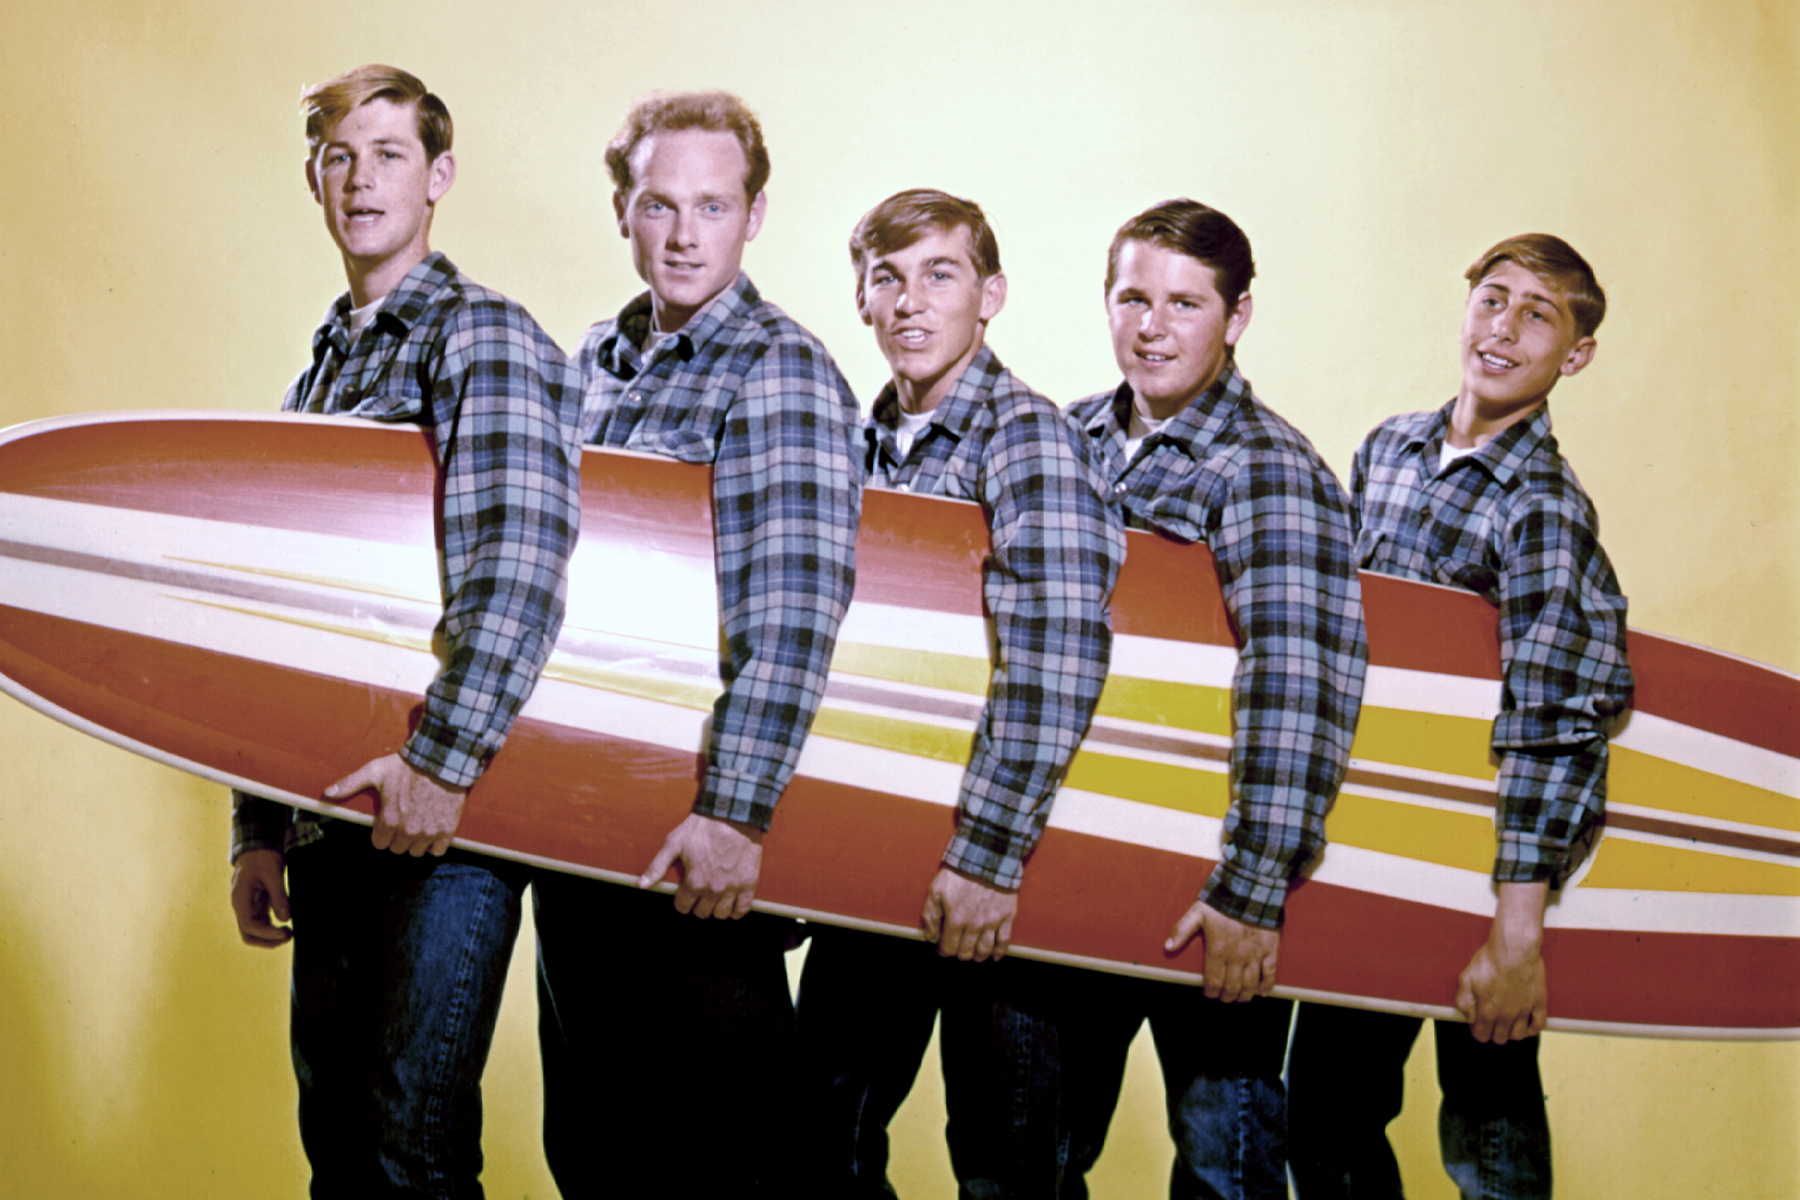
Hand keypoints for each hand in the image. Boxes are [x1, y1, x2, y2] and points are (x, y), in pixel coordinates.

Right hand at [231, 849, 291, 947]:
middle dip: (267, 941)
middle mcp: (240, 906)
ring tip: (289, 933)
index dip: (267, 933)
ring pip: (253, 932)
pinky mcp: (255, 906)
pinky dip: (271, 929)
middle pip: (248, 934)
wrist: (257, 848)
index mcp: (240, 898)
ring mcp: (247, 907)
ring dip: (270, 937)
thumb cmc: (262, 858)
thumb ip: (279, 895)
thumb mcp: (273, 873)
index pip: (249, 925)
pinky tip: (285, 927)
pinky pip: (260, 924)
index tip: (285, 932)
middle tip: (288, 936)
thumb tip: (285, 918)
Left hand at [325, 753, 468, 856]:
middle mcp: (408, 830)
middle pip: (398, 849)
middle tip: (403, 823)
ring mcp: (428, 832)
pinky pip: (438, 850)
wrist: (440, 759)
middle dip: (398, 838)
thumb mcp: (375, 771)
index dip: (382, 834)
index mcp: (389, 820)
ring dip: (416, 842)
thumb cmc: (406, 766)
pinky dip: (435, 845)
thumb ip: (350, 784)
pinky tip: (433, 833)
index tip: (388, 824)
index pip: (380, 843)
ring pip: (416, 852)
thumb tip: (327, 793)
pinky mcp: (446, 830)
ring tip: (418, 828)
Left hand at [638, 813, 763, 918]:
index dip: (682, 901)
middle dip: (698, 905)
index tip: (684, 894)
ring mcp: (732, 888)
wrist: (732, 815)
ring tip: (715, 900)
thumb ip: (657, 866)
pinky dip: (736, 911)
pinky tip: (732, 906)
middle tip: (700, 895)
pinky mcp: (749, 883)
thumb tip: (641, 885)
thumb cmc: (701, 827)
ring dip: (716, 909)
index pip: (683, 906)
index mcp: (694, 882)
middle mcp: (713, 889)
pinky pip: (742, 909)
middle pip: (702, 912)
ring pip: (721, 914)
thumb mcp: (674, 843)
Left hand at [920, 867, 1017, 961]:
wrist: (985, 857)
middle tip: (957, 948)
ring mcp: (992, 922)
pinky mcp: (1006, 916)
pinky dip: (999, 952)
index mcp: (956, 920)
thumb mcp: (936, 890)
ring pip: (984, 950)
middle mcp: (974, 925)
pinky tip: (994, 956)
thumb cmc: (958, 873)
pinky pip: (1004, 941)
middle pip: (966, 952)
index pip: (949, 948)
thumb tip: (930, 936)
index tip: (942, 948)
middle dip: (960, 954)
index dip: (944, 951)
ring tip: (974, 954)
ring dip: (978, 956)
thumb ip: (930, 915)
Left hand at [1166, 898, 1278, 1002]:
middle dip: (1227, 996)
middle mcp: (1236, 957)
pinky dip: (1267, 985)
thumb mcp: (1197, 913)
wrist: (1251, 890)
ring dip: (1244, 995)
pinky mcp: (1270, 950)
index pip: (1213, 981)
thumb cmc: (1222, 902)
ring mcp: (1255, 955)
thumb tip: (1168, 947)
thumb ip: (1182, 930)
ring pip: (1250, 984)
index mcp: (1218, 950)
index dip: (1211, 992)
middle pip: (1232, 987)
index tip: (1210, 993)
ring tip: (1240, 998)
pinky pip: (1270, 973)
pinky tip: (1262, 992)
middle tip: (1224, 997)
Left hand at [1456, 882, 1548, 1042]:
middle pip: (1500, 1038)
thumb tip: (1468, 1018)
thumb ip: (1464, 1001)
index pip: (1481, 1035)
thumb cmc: (1488, 960)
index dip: (1478, 1031)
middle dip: (1494, 1033)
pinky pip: (1539, 1026)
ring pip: (1518, 1035)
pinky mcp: (1539, 1003)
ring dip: (1511, 1032)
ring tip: (1508, 1023)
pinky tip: (1526, 1023)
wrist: (1514, 948)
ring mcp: (1524, 1010)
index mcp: (1487, 1010)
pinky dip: (1532, 1029)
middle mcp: (1506, 1015)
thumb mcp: (1466, 977)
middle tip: (1492, 1022)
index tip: (1478, 1023)